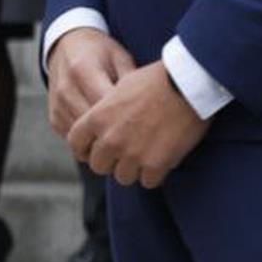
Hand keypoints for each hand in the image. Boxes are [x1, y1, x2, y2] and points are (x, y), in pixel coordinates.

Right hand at [46, 28, 134, 137]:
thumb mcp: (119, 57)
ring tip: (124, 143)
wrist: (66, 46)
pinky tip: (106, 137)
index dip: (127, 120)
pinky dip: (90, 143)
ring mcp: (58, 106)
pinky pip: (74, 140)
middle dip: (116, 136)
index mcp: (83, 70)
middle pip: (93, 127)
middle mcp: (66, 89)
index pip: (106, 106)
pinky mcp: (54, 118)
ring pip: (83, 138)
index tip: (145, 126)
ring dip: (103, 143)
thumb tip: (150, 106)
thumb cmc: (99, 52)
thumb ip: (131, 81)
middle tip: (138, 142)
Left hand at [67, 60, 210, 187]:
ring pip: (123, 177)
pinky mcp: (155, 165)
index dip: (84, 149)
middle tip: (125, 153)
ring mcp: (132, 154)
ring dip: (133, 169)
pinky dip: (154, 174)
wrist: (185, 85)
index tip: (93, 150)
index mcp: (98, 117)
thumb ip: (106, 109)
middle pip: (99, 166)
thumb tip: (103, 123)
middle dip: (110, 161)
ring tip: (146, 154)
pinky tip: (162, 158)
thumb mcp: (121, 87)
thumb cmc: (155, 80)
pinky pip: (147, 181)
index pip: (76, 143)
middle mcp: (111, 139)